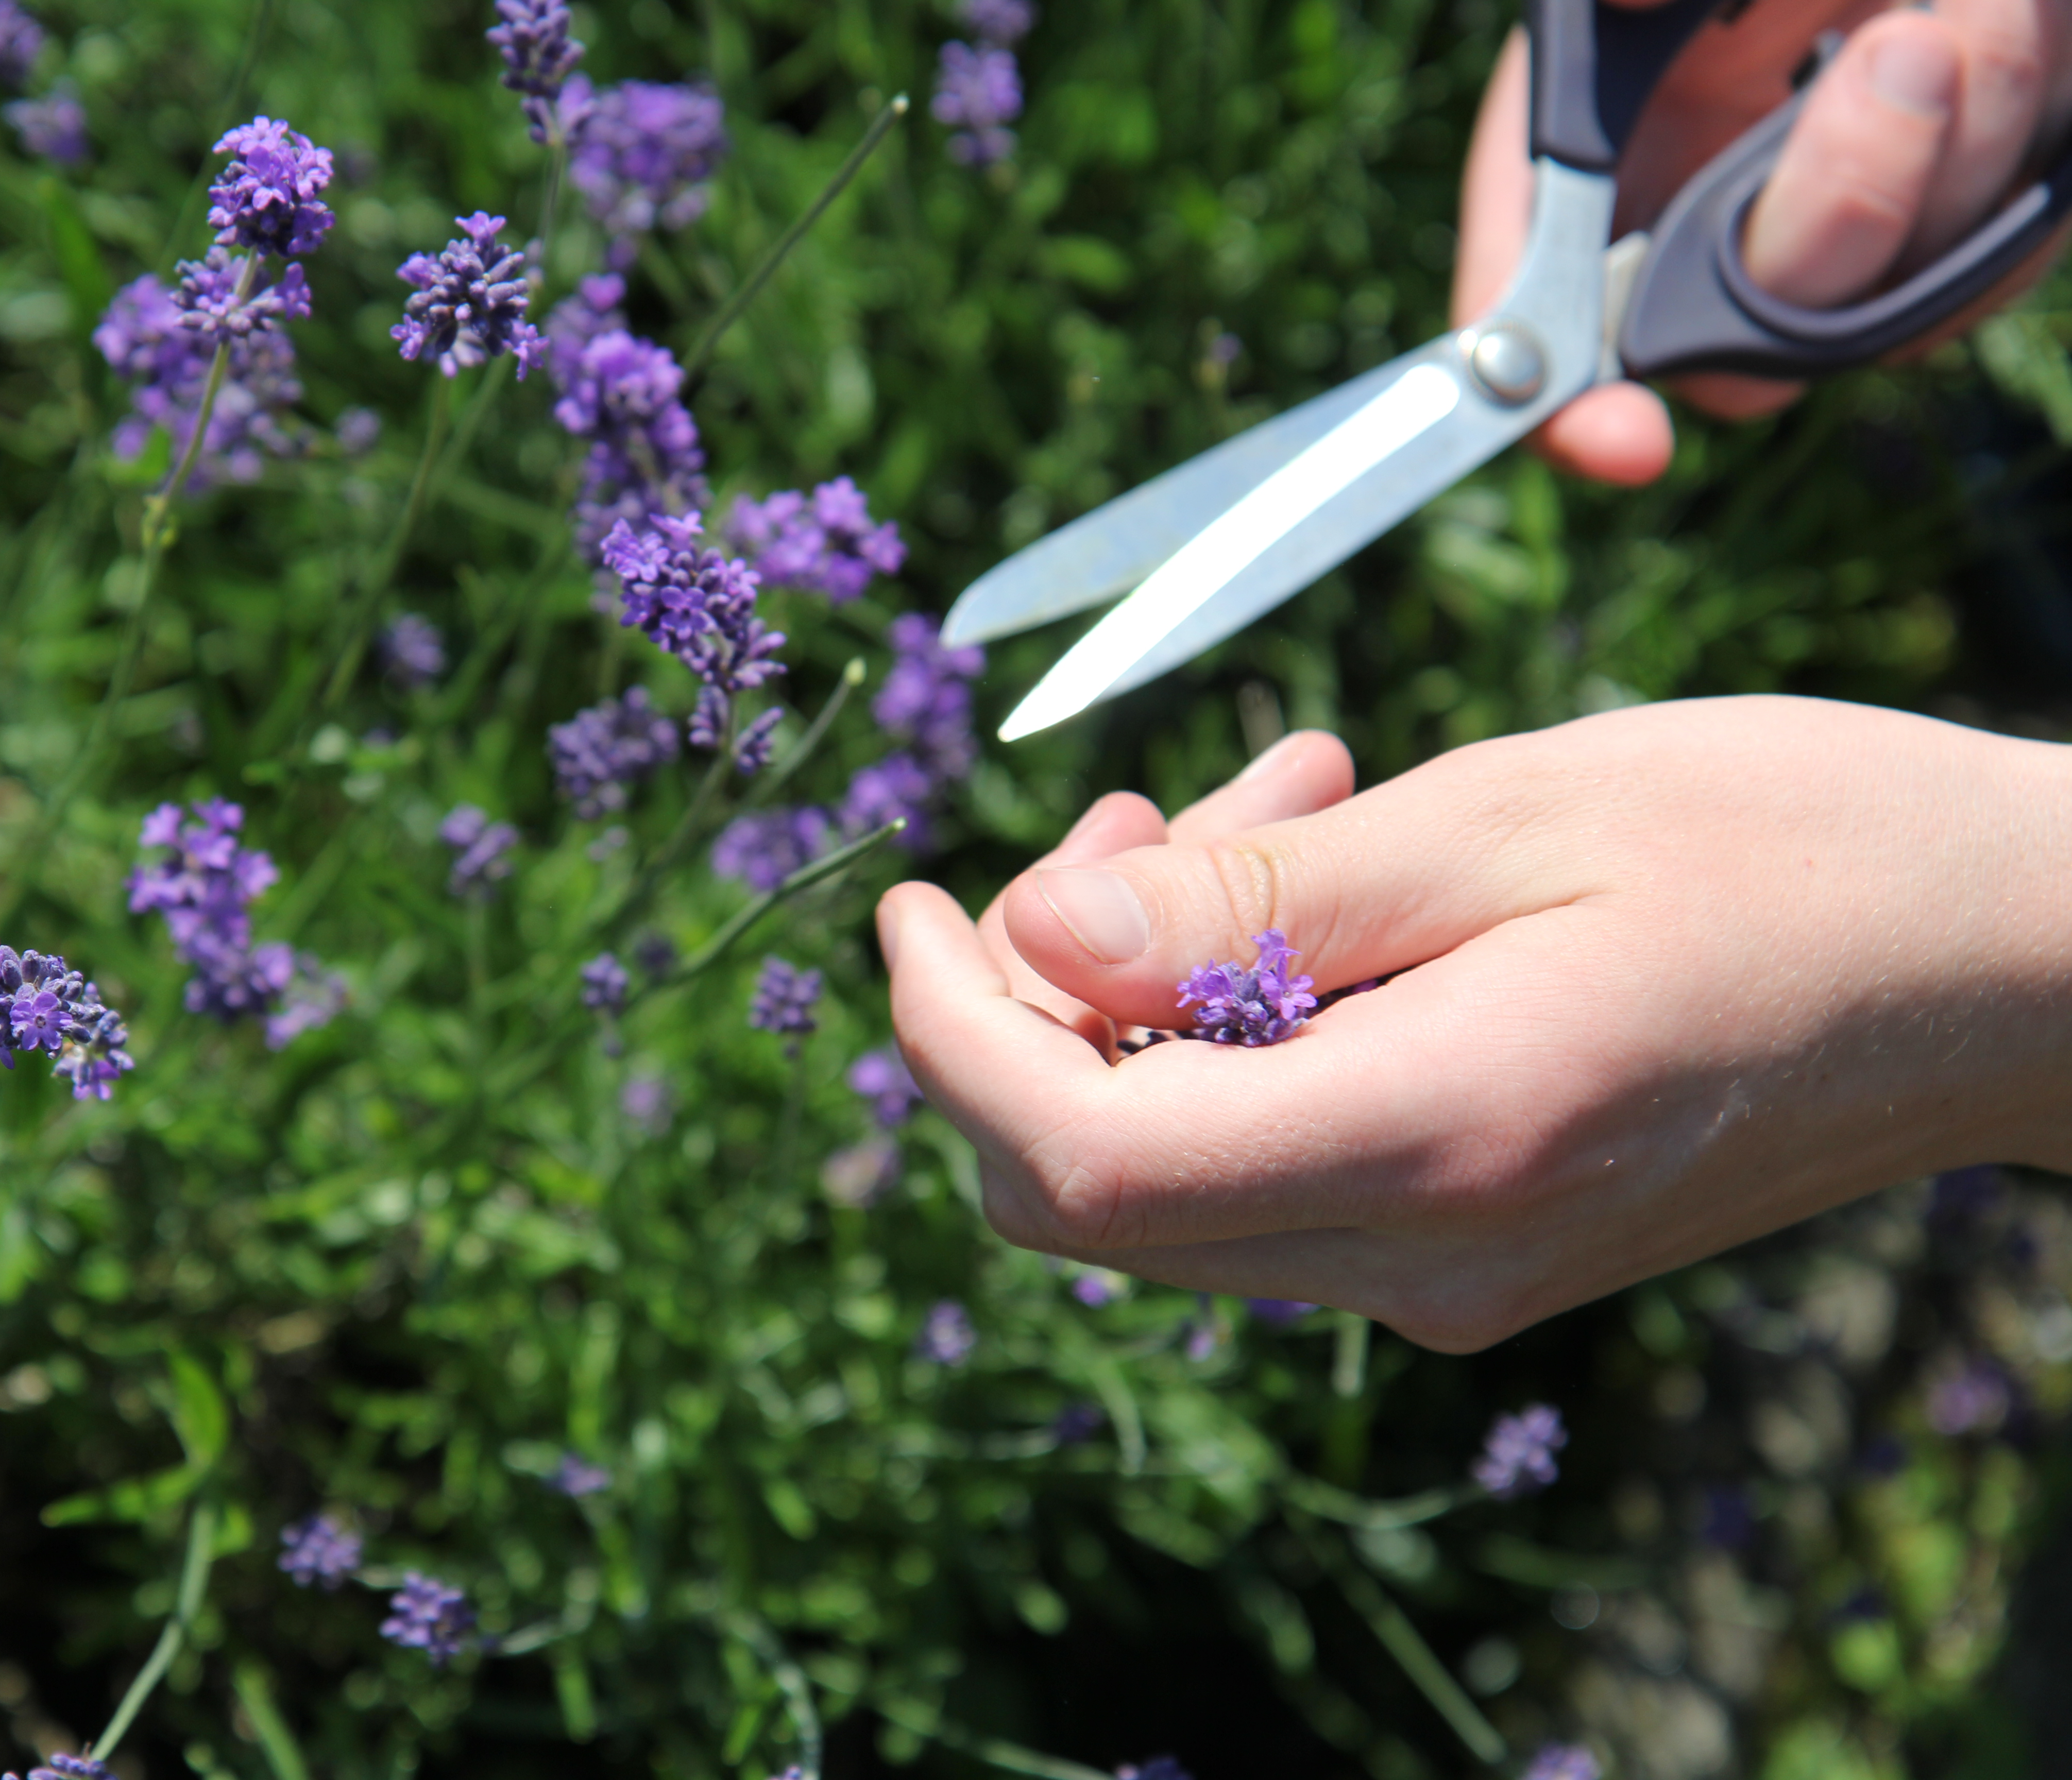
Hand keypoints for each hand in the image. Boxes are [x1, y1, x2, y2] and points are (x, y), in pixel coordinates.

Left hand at [879, 698, 2071, 1350]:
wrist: (2004, 963)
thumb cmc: (1795, 844)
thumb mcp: (1509, 814)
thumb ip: (1253, 901)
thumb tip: (1031, 944)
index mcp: (1438, 1144)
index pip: (1078, 1162)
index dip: (946, 1038)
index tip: (907, 900)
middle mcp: (1425, 1256)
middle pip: (1091, 1185)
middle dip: (1047, 989)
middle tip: (1148, 805)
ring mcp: (1449, 1272)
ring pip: (1173, 1162)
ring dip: (1158, 980)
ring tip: (1285, 792)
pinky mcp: (1473, 1244)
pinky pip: (1272, 1157)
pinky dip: (1242, 1019)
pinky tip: (1329, 873)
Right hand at [1456, 0, 2071, 485]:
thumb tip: (1632, 4)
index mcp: (1593, 160)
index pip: (1551, 323)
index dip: (1575, 404)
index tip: (1624, 440)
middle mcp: (1704, 225)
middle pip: (1757, 331)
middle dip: (1842, 208)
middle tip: (1904, 52)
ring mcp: (1842, 238)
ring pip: (1900, 295)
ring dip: (1964, 143)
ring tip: (1986, 3)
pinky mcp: (1963, 222)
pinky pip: (2001, 255)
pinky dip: (2025, 154)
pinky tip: (2015, 33)